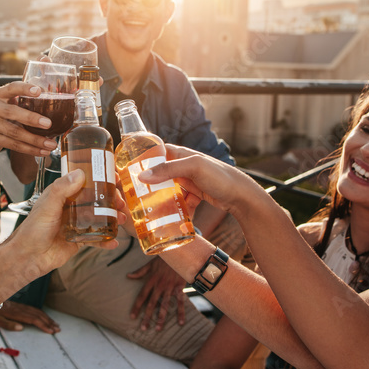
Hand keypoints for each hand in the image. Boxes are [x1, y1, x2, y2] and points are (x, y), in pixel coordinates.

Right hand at [0, 81, 56, 156]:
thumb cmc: (2, 115)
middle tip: (48, 124)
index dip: (25, 89)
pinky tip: (42, 151)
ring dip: (35, 140)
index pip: (12, 88)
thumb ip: (24, 100)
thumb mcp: (9, 103)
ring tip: (50, 144)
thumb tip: (55, 99)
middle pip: (12, 112)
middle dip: (31, 119)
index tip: (39, 91)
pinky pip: (13, 145)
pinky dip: (30, 149)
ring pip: (14, 133)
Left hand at [0, 301, 60, 333]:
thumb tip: (21, 328)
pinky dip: (42, 314)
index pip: (34, 320)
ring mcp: (23, 307)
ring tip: (55, 324)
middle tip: (58, 329)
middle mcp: (22, 309)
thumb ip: (9, 325)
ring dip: (47, 318)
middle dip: (49, 322)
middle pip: (39, 316)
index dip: (43, 325)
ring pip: (38, 312)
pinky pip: (35, 309)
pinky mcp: (22, 306)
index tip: (50, 331)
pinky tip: (45, 317)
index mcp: (17, 314)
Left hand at [6, 171, 120, 282]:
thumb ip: (62, 189)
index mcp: (63, 194)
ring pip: (100, 217)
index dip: (100, 179)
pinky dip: (106, 239)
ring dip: (113, 217)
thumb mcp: (48, 205)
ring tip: (122, 219)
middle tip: (120, 202)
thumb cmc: (33, 230)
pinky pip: (96, 237)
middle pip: (96, 199)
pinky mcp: (79, 239)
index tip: (114, 178)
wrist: (29, 257)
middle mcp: (71, 207)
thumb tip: (79, 173)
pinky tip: (113, 241)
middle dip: (111, 200)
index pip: (84, 181)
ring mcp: (77, 223)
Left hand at [128, 258, 188, 330]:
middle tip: (143, 328)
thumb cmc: (164, 258)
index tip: (132, 317)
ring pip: (164, 305)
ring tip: (157, 329)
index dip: (136, 307)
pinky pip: (180, 302)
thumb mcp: (150, 263)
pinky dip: (180, 312)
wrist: (177, 251)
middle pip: (152, 304)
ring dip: (161, 318)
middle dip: (147, 317)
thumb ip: (139, 272)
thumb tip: (128, 276)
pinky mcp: (179, 287)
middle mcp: (159, 286)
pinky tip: (180, 323)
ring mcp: (169, 287)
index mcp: (151, 280)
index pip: (141, 296)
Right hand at [139, 145, 258, 215]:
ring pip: (168, 189)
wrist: (243, 196)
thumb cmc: (221, 177)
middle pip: (159, 173)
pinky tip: (174, 217)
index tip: (126, 170)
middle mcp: (183, 166)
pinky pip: (180, 201)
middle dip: (148, 183)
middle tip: (134, 195)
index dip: (141, 158)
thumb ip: (169, 169)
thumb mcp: (193, 169)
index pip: (155, 152)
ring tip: (151, 209)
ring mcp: (189, 181)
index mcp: (180, 154)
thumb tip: (143, 175)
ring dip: (161, 199)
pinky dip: (177, 209)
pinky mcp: (195, 194)